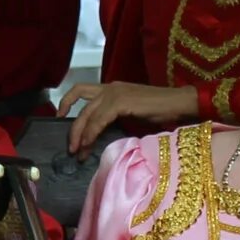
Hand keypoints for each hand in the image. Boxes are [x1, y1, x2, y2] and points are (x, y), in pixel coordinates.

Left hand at [56, 79, 197, 153]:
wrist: (179, 104)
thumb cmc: (160, 111)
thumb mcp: (130, 114)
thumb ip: (113, 119)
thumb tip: (97, 136)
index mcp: (111, 88)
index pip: (81, 91)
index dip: (67, 103)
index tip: (60, 119)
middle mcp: (109, 87)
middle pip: (79, 102)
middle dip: (73, 127)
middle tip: (70, 147)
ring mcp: (115, 92)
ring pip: (87, 113)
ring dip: (79, 134)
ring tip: (78, 152)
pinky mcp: (120, 102)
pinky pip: (98, 119)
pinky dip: (91, 133)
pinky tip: (88, 145)